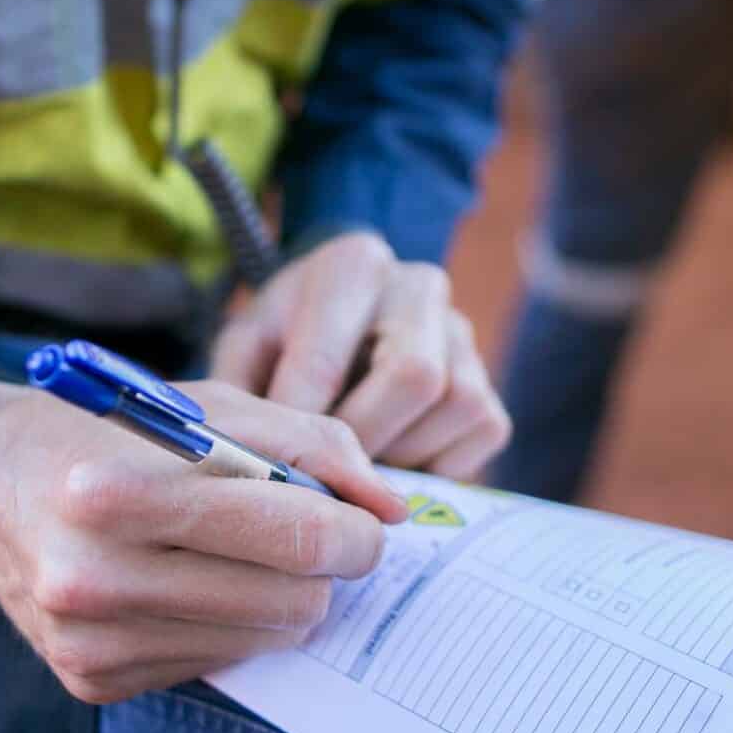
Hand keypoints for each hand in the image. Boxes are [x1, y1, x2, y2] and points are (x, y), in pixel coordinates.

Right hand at [0, 380, 407, 703]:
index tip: (366, 521)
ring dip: (278, 599)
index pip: (294, 533)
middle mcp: (96, 576)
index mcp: (122, 491)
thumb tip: (394, 511)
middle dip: (322, 568)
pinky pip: (215, 665)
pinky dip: (225, 626)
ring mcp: (90, 641)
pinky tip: (186, 585)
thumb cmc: (112, 433)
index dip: (356, 531)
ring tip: (241, 554)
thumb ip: (315, 445)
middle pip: (292, 602)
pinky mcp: (91, 682)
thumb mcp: (210, 406)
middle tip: (310, 536)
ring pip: (263, 641)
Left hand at [211, 232, 510, 479]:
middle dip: (366, 437)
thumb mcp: (247, 347)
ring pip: (458, 403)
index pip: (326, 359)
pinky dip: (442, 462)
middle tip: (328, 469)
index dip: (299, 424)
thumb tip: (260, 455)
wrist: (338, 324)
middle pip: (415, 376)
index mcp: (352, 263)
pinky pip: (485, 429)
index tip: (279, 459)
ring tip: (361, 461)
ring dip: (406, 451)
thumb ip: (242, 391)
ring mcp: (463, 332)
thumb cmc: (286, 337)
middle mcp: (419, 285)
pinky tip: (398, 459)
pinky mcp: (490, 379)